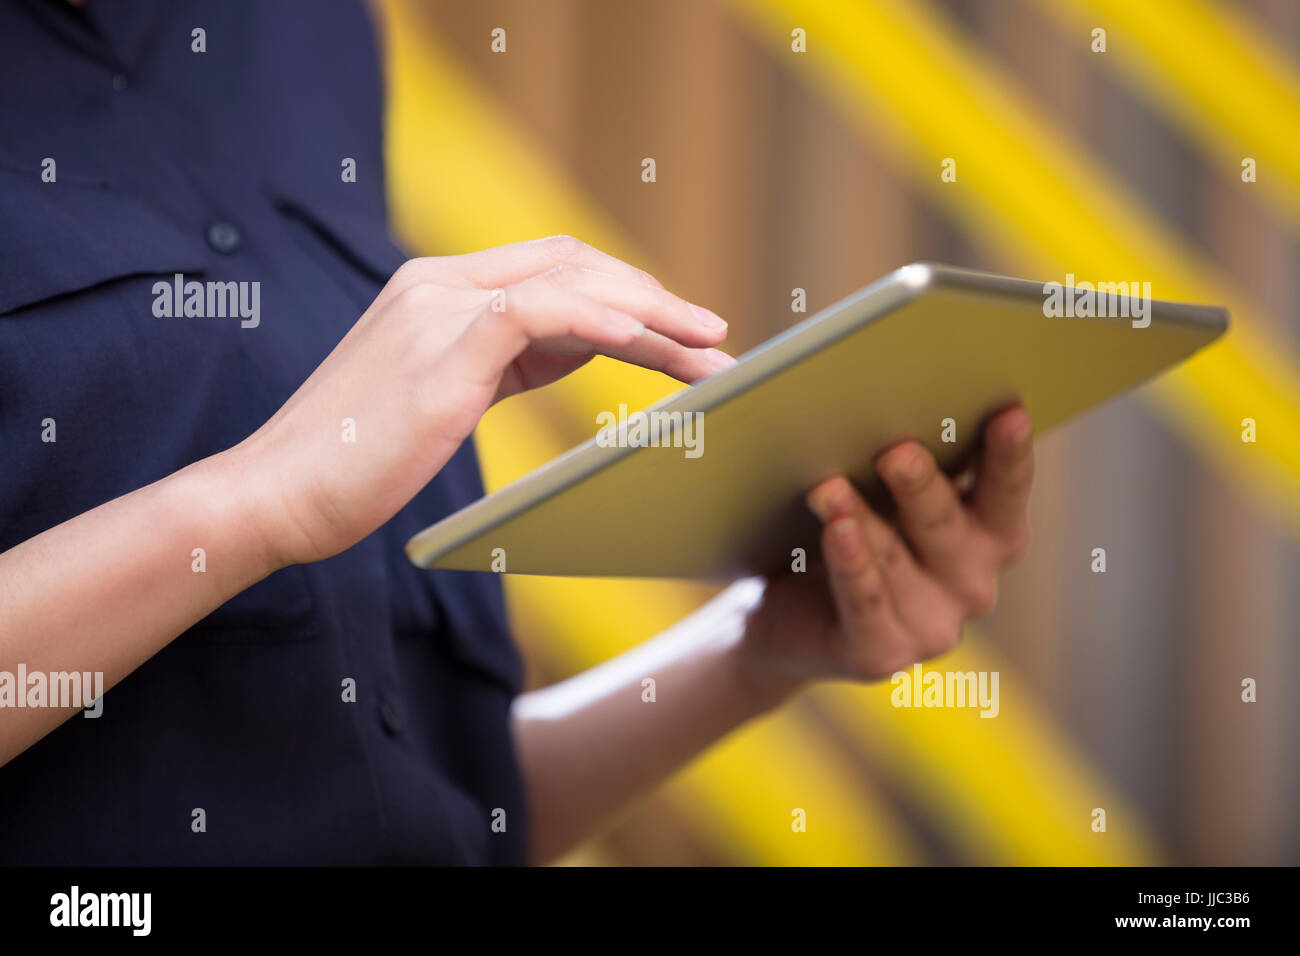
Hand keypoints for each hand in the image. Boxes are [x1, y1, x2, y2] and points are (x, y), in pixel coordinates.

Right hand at [229, 236, 732, 567]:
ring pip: (570, 283)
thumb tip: (581, 342)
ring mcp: (437, 309)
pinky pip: (537, 311)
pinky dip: (599, 320)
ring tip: (708, 350)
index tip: (677, 331)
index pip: (554, 268)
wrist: (275, 495)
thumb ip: (507, 358)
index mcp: (439, 291)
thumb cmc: (356, 461)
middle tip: (714, 340)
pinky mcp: (440, 348)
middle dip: (655, 300)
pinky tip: (645, 339)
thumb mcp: (445, 395)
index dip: (624, 293)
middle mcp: (439, 284)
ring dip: (651, 315)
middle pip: (575, 265)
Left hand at [738, 405, 1033, 699]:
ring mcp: (930, 627)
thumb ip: (893, 454)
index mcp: (986, 536)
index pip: (1006, 492)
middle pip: (949, 525)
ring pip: (895, 561)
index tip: (1010, 412)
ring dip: (863, 521)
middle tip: (895, 451)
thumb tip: (854, 382)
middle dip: (923, 486)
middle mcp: (971, 584)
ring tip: (828, 486)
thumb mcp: (876, 493)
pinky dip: (851, 567)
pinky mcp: (880, 654)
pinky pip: (866, 604)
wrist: (786, 620)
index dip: (1010, 455)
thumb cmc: (843, 535)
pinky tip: (837, 532)